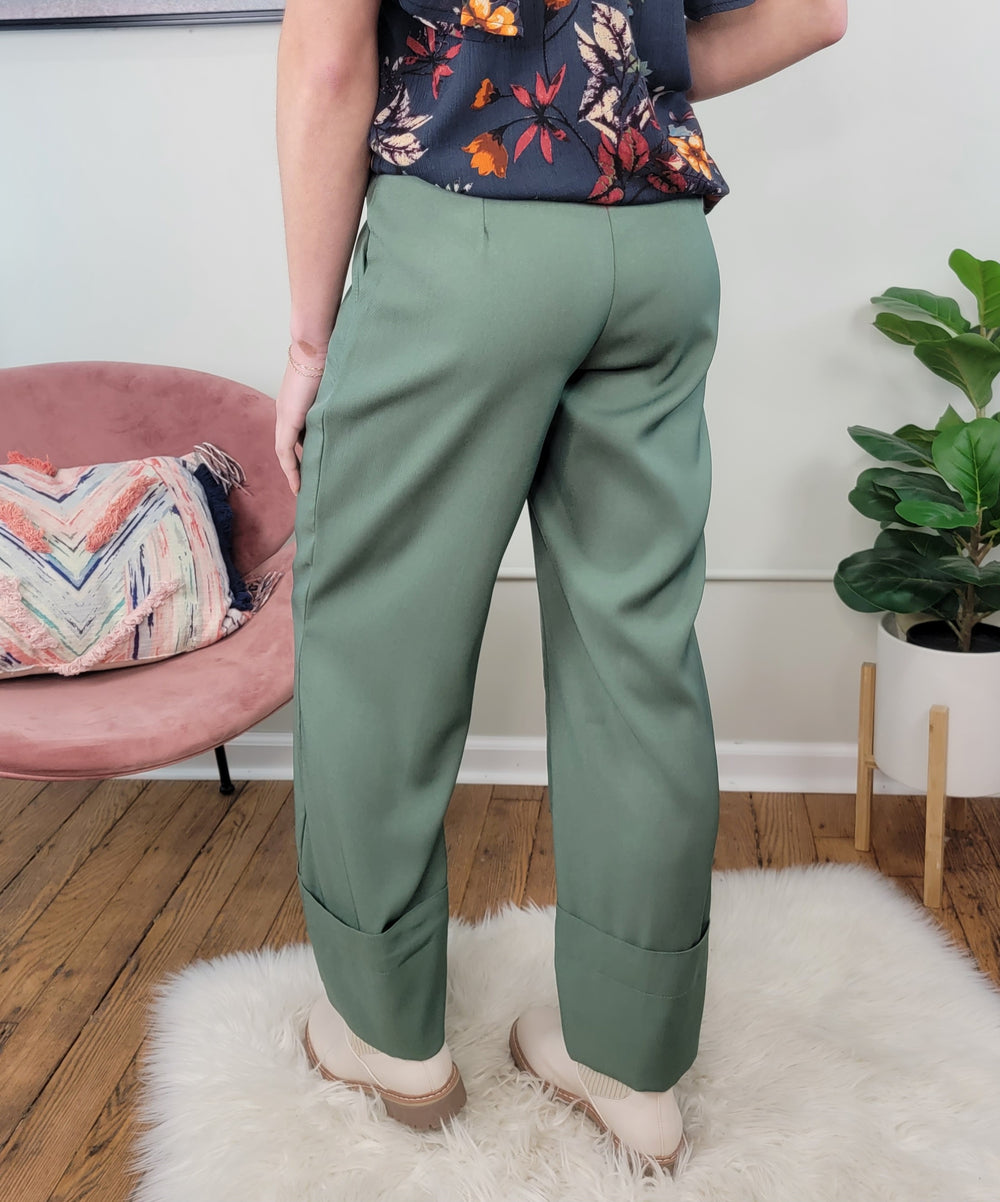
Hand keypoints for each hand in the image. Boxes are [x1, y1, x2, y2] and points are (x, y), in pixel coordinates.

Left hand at [275, 344, 327, 495]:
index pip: (294, 435)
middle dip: (296, 466)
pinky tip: (297, 482)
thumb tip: (348, 411)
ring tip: (302, 489)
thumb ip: (332, 401)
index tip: (309, 469)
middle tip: (306, 485)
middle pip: (287, 446)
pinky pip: (284, 451)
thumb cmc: (327, 358)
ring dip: (292, 470)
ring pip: (284, 451)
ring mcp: (284, 414)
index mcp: (294, 404)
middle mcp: (285, 410)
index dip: (300, 454)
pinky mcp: (287, 417)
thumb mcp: (330, 386)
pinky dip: (290, 467)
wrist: (314, 344)